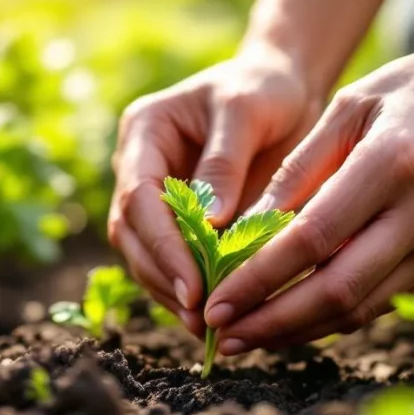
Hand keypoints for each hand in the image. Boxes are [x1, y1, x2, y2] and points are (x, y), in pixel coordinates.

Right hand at [108, 46, 322, 335]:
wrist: (281, 88)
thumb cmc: (263, 88)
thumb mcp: (245, 110)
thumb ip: (224, 162)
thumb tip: (210, 224)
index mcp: (144, 132)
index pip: (138, 197)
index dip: (162, 245)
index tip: (193, 284)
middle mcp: (139, 166)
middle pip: (132, 234)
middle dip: (164, 276)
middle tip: (201, 315)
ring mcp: (156, 195)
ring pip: (145, 254)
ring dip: (171, 291)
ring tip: (207, 326)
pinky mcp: (179, 218)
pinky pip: (173, 260)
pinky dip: (189, 288)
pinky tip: (214, 313)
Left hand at [204, 39, 413, 352]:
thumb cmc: (409, 90)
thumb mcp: (346, 108)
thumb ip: (296, 170)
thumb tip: (242, 233)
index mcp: (394, 163)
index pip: (313, 240)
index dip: (259, 279)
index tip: (215, 301)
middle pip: (337, 290)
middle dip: (272, 322)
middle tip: (223, 336)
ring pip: (361, 309)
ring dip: (299, 330)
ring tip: (247, 335)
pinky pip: (381, 301)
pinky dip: (332, 316)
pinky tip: (292, 318)